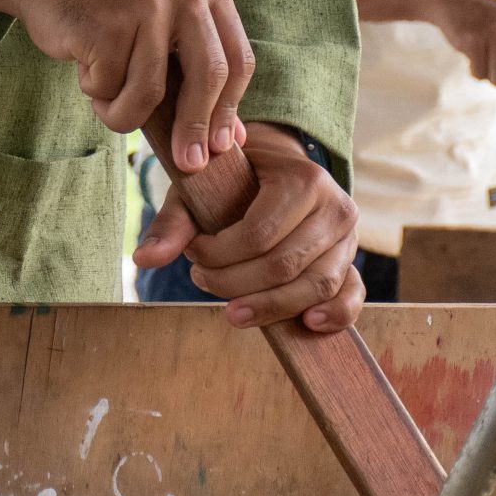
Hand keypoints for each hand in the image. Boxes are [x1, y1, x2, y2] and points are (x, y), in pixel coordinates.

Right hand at [0, 0, 253, 174]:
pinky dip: (96, 91)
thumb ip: (198, 77)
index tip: (220, 148)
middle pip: (209, 75)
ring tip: (105, 97)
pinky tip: (85, 67)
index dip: (229, 110)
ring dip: (124, 111)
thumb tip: (230, 141)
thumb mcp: (165, 34)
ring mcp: (146, 1)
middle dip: (196, 127)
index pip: (238, 60)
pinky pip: (111, 86)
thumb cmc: (112, 15)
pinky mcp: (108, 21)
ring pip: (151, 91)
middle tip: (187, 163)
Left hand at [132, 119, 363, 333]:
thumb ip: (175, 222)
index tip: (193, 255)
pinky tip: (305, 325)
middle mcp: (335, 205)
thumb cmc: (234, 180)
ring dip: (270, 307)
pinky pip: (350, 295)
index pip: (259, 234)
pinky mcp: (351, 263)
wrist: (273, 170)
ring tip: (232, 314)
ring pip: (315, 285)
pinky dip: (334, 315)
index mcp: (302, 177)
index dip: (219, 256)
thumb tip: (144, 259)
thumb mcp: (202, 188)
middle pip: (284, 264)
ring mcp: (348, 237)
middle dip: (236, 283)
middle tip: (201, 281)